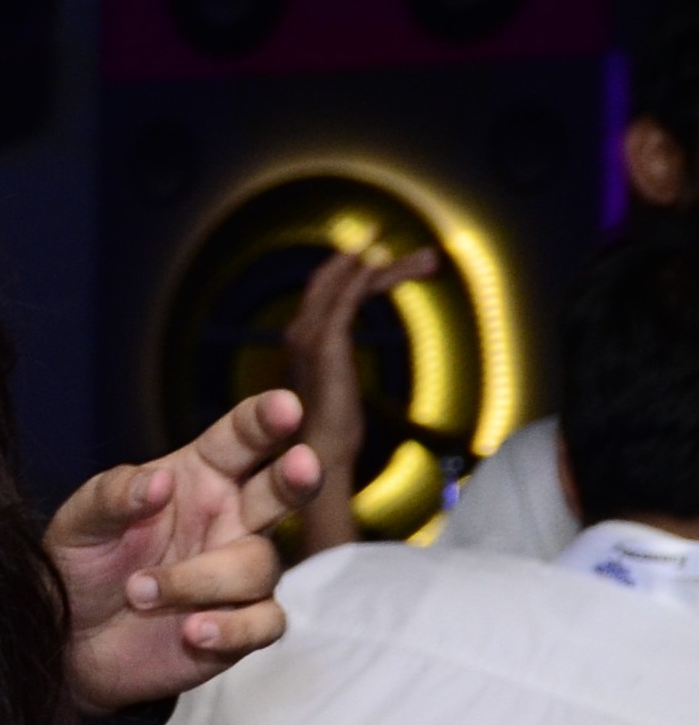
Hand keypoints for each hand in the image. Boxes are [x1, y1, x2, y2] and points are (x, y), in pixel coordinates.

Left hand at [51, 387, 321, 712]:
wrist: (68, 642)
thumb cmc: (79, 568)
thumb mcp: (79, 525)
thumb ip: (113, 497)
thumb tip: (159, 482)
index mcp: (198, 478)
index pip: (240, 440)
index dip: (265, 420)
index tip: (285, 406)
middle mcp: (230, 519)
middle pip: (284, 489)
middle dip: (297, 475)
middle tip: (300, 464)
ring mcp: (239, 573)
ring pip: (259, 565)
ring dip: (201, 580)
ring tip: (139, 593)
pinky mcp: (242, 625)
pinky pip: (266, 622)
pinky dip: (233, 627)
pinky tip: (193, 631)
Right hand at [274, 247, 428, 562]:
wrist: (314, 470)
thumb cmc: (327, 446)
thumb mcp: (339, 399)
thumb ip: (341, 376)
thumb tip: (353, 379)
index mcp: (301, 349)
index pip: (326, 301)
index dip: (356, 278)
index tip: (391, 265)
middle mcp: (297, 338)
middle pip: (330, 285)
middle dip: (370, 261)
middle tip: (418, 254)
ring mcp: (306, 340)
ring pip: (342, 287)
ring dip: (381, 266)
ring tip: (427, 260)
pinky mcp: (324, 348)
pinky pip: (346, 301)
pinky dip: (364, 277)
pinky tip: (385, 262)